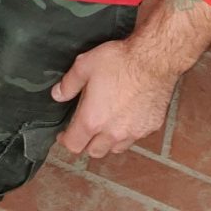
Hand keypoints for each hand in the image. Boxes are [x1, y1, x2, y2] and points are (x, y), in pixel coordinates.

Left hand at [50, 0, 210, 158]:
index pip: (74, 145)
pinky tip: (127, 115)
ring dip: (107, 141)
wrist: (154, 59)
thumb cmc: (119, 60)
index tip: (64, 133)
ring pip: (116, 148)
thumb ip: (69, 84)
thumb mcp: (85, 65)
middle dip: (86, 142)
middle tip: (85, 127)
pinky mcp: (151, 127)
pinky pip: (135, 137)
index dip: (66, 140)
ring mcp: (134, 132)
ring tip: (106, 123)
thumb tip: (57, 95)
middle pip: (94, 152)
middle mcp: (113, 133)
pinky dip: (128, 131)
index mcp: (93, 120)